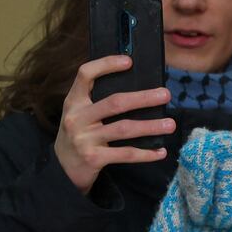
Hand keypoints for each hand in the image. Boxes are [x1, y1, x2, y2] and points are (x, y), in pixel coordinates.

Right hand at [53, 55, 174, 193]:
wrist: (61, 170)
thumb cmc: (78, 136)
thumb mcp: (79, 115)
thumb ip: (97, 102)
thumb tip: (138, 90)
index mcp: (73, 102)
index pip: (85, 74)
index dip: (106, 64)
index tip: (129, 61)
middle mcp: (77, 117)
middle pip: (115, 103)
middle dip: (143, 98)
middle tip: (166, 94)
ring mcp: (84, 138)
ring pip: (124, 128)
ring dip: (150, 126)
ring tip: (170, 124)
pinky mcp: (94, 158)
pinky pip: (126, 154)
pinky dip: (146, 153)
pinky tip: (160, 151)